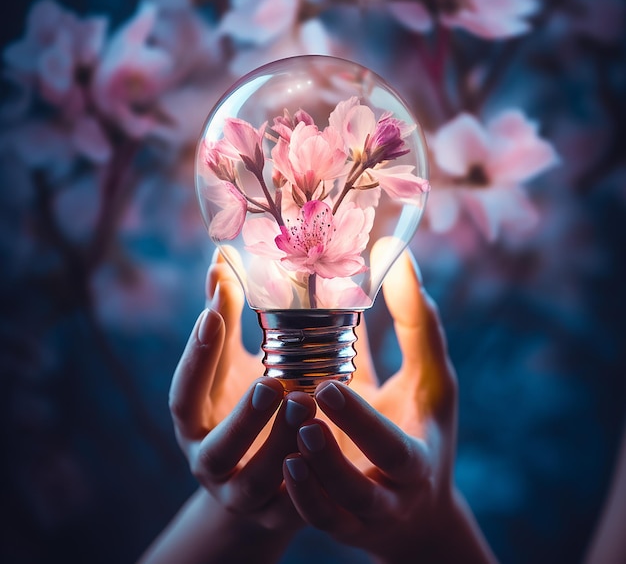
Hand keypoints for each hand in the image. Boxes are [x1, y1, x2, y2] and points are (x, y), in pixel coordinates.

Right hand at [140, 255, 315, 563]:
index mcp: (197, 421)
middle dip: (242, 415)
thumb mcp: (235, 366)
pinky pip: (293, 504)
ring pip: (257, 480)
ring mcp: (244, 492)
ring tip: (309, 403)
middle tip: (273, 382)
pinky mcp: (278, 514)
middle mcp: (211, 460)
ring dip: (280, 443)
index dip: (197, 355)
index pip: (186, 391)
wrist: (262, 480)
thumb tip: (220, 260)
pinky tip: (328, 447)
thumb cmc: (247, 406)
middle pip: (217, 447)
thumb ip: (229, 321)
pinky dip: (308, 478)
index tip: (215, 312)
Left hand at [282, 249, 496, 562]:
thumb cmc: (422, 426)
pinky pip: (312, 521)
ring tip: (281, 434)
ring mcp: (357, 518)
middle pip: (357, 488)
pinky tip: (281, 462)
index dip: (360, 422)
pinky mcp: (335, 525)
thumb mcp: (430, 380)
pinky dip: (298, 497)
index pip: (390, 447)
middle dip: (327, 455)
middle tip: (295, 410)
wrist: (415, 504)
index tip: (328, 388)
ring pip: (328, 511)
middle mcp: (387, 497)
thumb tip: (395, 254)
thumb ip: (416, 325)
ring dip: (303, 473)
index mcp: (415, 460)